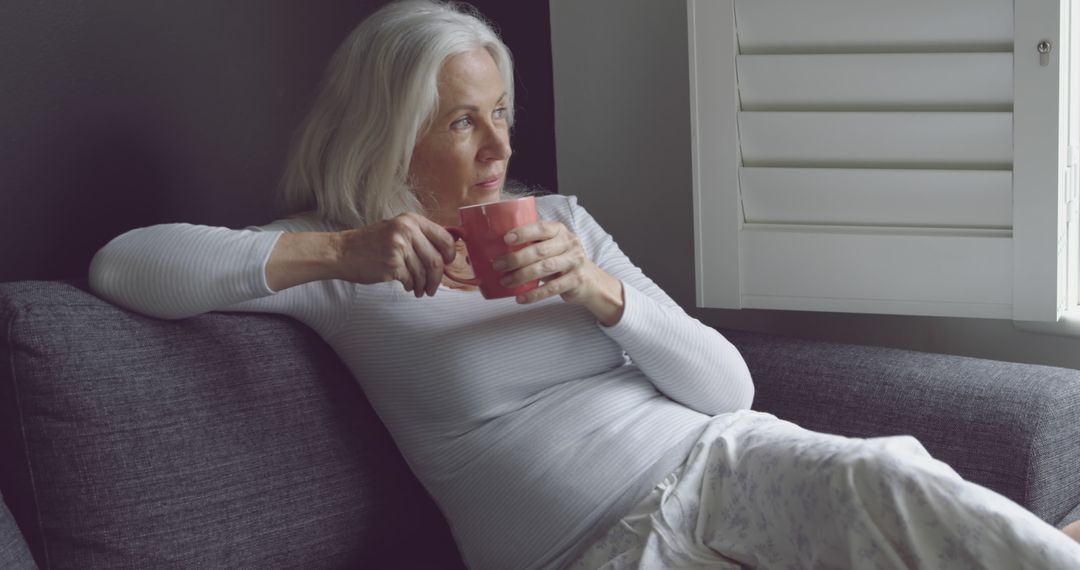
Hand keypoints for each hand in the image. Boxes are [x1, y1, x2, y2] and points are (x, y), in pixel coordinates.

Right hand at [335, 212, 455, 296]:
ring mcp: (399, 247)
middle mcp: (407, 230)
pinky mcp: (392, 264)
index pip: (444, 238)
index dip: (450, 254)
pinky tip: (407, 286)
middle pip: (436, 260)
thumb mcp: (396, 229)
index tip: (448, 264)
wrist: (342, 252)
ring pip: (423, 273)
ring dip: (424, 285)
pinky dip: (411, 286)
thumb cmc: (370, 243)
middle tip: (434, 286)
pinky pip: (411, 280)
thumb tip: (445, 254)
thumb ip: (419, 237)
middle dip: (438, 278)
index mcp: (411, 220)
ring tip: (419, 290)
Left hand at [494, 220, 624, 324]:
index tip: (505, 239)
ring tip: (505, 282)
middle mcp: (569, 243)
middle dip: (516, 258)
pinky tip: (520, 298)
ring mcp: (574, 261)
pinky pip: (552, 288)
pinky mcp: (576, 280)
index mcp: (559, 230)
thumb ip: (532, 244)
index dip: (523, 233)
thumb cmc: (560, 259)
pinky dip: (534, 294)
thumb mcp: (550, 246)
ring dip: (522, 276)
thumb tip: (495, 251)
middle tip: (497, 265)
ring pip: (545, 268)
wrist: (589, 279)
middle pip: (540, 250)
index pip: (541, 228)